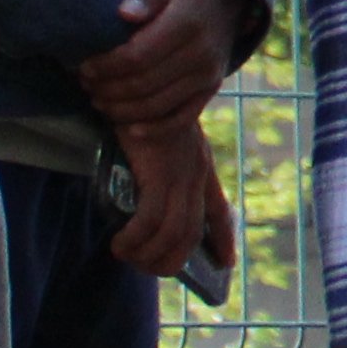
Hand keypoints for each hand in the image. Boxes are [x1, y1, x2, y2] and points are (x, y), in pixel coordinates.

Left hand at [73, 0, 263, 128]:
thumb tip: (125, 14)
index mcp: (187, 23)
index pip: (138, 55)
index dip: (106, 66)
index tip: (85, 66)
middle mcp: (201, 54)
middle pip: (143, 84)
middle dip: (108, 89)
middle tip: (86, 85)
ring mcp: (208, 76)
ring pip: (157, 105)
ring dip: (122, 110)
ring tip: (99, 101)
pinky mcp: (210, 90)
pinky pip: (181, 119)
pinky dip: (153, 128)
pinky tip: (129, 128)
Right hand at [108, 115, 229, 276]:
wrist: (136, 80)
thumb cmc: (137, 108)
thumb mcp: (155, 140)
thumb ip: (156, 167)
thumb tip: (138, 198)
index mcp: (198, 164)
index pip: (218, 209)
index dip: (223, 239)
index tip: (226, 264)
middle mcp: (196, 172)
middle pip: (191, 234)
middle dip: (170, 260)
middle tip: (145, 267)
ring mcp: (181, 174)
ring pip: (173, 234)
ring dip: (148, 254)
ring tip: (125, 254)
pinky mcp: (160, 173)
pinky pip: (151, 221)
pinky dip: (135, 239)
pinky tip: (121, 242)